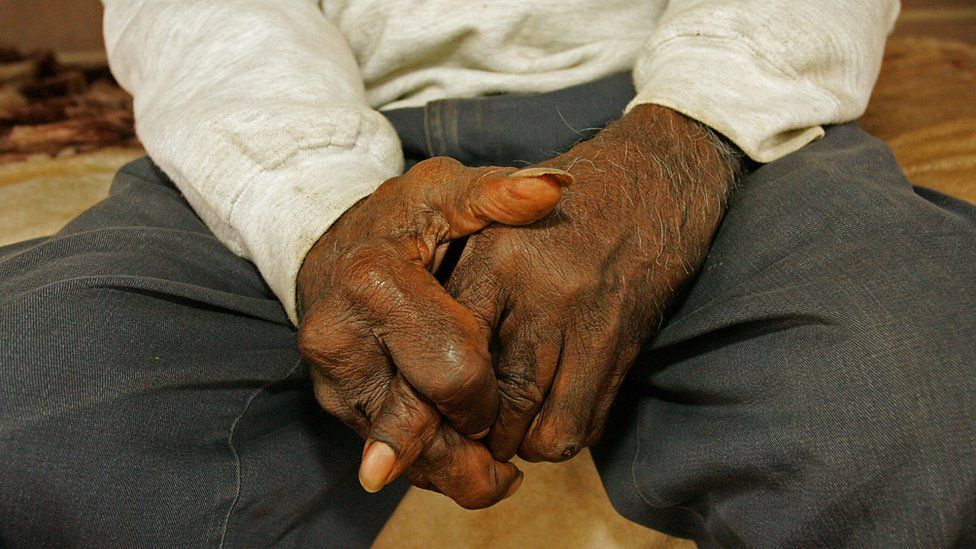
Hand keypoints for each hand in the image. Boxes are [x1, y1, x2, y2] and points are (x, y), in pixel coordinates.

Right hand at [296, 156, 571, 506]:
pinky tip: (465, 465)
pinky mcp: (334, 404)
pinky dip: (428, 465)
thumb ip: (499, 195)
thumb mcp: (446, 193)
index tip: (508, 392)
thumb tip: (555, 188)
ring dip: (452, 471)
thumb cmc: (401, 219)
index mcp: (372, 283)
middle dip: (472, 449)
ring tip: (499, 475)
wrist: (332, 246)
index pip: (451, 370)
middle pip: (419, 427)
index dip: (489, 390)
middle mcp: (339, 339)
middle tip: (513, 461)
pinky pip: (386, 453)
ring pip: (399, 456)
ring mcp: (331, 378)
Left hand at [446, 104, 741, 461]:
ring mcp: (588, 323)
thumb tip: (416, 352)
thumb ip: (460, 283)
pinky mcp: (623, 346)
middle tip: (467, 435)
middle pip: (496, 399)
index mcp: (496, 259)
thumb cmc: (558, 208)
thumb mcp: (497, 223)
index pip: (451, 348)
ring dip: (522, 443)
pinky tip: (549, 418)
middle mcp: (540, 294)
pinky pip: (586, 420)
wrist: (651, 181)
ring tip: (509, 432)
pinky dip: (563, 434)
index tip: (425, 414)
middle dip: (478, 433)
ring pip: (543, 425)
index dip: (432, 395)